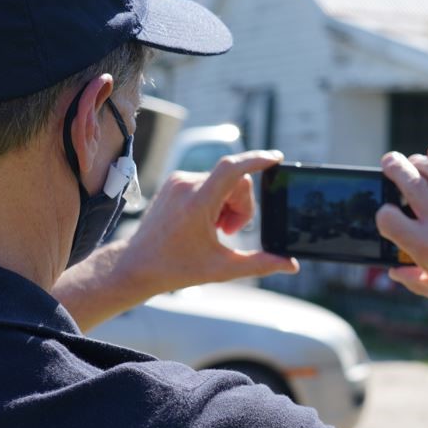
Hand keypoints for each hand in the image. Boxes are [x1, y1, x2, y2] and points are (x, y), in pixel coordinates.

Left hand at [118, 150, 297, 292]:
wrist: (137, 265)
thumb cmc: (177, 268)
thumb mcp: (222, 269)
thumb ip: (260, 264)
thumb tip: (291, 265)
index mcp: (197, 202)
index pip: (233, 168)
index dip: (257, 159)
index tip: (276, 157)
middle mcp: (186, 184)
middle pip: (236, 181)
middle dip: (241, 206)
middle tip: (229, 232)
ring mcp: (178, 181)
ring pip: (224, 181)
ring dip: (228, 204)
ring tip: (216, 230)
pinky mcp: (175, 182)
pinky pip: (209, 182)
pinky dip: (216, 200)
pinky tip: (205, 222)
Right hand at [375, 145, 427, 325]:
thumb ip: (413, 279)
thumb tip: (395, 270)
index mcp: (426, 249)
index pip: (388, 217)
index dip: (383, 214)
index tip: (388, 213)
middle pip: (410, 182)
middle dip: (395, 167)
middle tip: (389, 161)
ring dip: (422, 160)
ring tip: (416, 160)